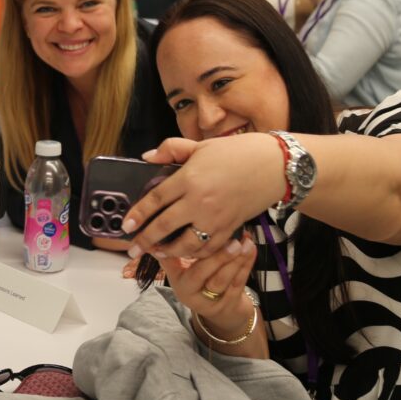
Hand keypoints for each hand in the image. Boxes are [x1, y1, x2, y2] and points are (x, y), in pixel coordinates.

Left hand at [122, 134, 284, 258]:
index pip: (155, 200)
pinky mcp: (230, 229)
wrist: (274, 166)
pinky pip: (209, 249)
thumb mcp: (201, 146)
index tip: (126, 225)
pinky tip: (186, 253)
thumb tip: (147, 158)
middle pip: (164, 226)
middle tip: (133, 249)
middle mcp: (199, 202)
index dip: (138, 214)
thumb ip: (172, 149)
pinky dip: (195, 254)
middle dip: (145, 240)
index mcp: (189, 179)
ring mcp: (215, 219)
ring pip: (186, 244)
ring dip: (168, 251)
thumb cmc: (237, 152)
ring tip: (157, 252)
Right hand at [160, 233, 256, 337]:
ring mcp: (212, 300)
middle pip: (203, 274)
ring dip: (235, 260)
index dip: (183, 250)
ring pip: (223, 279)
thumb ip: (170, 253)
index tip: (191, 233)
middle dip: (217, 256)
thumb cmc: (196, 279)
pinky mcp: (230, 302)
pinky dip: (247, 263)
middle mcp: (192, 294)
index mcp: (178, 282)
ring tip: (244, 242)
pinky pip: (239, 281)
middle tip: (231, 240)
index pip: (176, 265)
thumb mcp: (178, 270)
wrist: (218, 310)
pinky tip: (251, 248)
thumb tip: (152, 233)